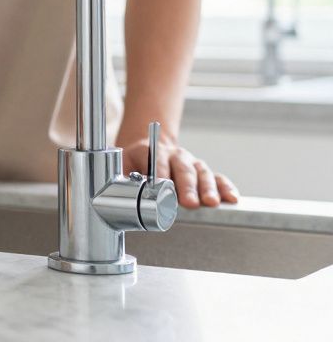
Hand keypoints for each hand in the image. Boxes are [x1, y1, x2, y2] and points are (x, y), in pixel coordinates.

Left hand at [119, 130, 238, 207]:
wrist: (148, 149)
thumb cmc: (134, 163)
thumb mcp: (122, 165)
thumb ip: (122, 178)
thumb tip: (120, 194)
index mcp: (152, 150)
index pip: (156, 161)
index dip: (160, 174)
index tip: (162, 187)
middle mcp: (174, 155)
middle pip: (182, 169)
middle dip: (187, 187)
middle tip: (189, 202)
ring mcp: (191, 162)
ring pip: (202, 173)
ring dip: (208, 188)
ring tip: (211, 203)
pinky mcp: (202, 171)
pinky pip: (217, 177)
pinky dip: (225, 187)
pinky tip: (232, 198)